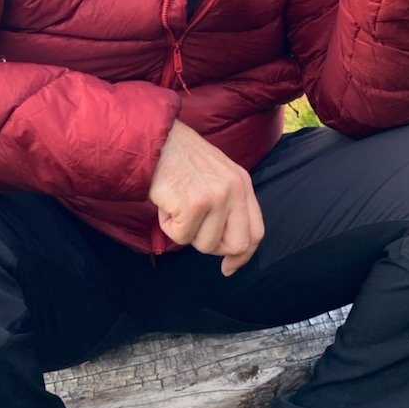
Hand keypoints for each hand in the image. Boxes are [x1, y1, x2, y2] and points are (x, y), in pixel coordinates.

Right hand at [149, 119, 263, 275]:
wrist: (152, 139)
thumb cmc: (178, 159)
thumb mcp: (215, 175)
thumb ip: (228, 205)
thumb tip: (232, 250)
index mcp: (242, 182)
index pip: (255, 232)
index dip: (242, 256)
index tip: (228, 268)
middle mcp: (234, 189)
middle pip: (236, 245)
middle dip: (212, 247)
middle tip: (192, 231)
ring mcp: (216, 196)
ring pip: (205, 244)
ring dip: (185, 232)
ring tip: (176, 205)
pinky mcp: (194, 203)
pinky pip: (181, 236)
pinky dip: (168, 225)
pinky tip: (166, 202)